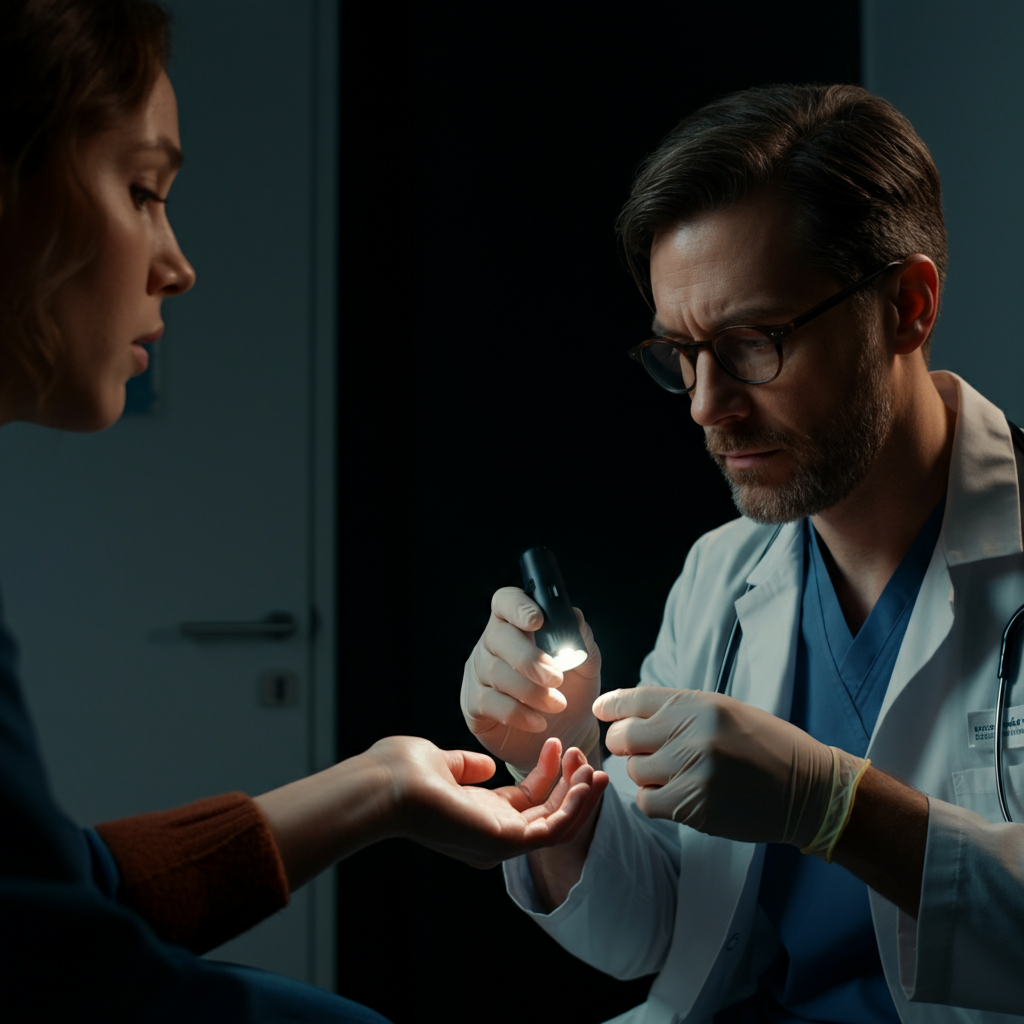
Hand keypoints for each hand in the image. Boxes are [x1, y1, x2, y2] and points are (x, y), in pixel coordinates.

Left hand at [377, 736, 608, 868]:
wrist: (384, 786)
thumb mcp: (442, 764)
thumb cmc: (401, 773)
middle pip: (547, 814)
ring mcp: (500, 843)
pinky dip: (575, 807)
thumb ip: (466, 766)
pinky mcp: (506, 842)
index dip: (548, 774)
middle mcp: (492, 835)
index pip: (527, 802)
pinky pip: (554, 830)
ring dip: (579, 796)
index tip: (558, 744)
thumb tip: (487, 765)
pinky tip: (585, 780)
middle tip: (583, 754)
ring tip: (591, 766)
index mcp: (478, 816)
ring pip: (557, 825)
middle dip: (571, 785)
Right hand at [461, 586, 601, 772]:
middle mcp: (492, 644)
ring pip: (495, 673)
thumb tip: (575, 617)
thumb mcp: (585, 667)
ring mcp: (478, 673)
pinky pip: (490, 703)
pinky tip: (538, 721)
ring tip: (557, 704)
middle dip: (528, 658)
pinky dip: (518, 713)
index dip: (518, 607)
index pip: (506, 601)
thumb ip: (582, 641)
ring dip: (531, 691)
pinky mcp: (473, 704)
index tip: (538, 621)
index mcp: (517, 625)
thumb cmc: (571, 692)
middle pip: (498, 637)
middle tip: (555, 678)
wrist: (563, 734)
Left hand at [593, 687, 833, 846]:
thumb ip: (678, 710)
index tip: (602, 711)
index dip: (612, 705)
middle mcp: (692, 733)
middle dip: (624, 744)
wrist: (808, 788)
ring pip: (635, 772)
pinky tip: (676, 796)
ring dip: (645, 774)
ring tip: (673, 774)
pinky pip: (648, 802)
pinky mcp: (696, 806)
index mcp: (698, 704)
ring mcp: (692, 770)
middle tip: (638, 750)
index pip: (635, 699)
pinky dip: (654, 800)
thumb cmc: (765, 745)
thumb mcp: (724, 710)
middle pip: (626, 737)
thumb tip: (627, 714)